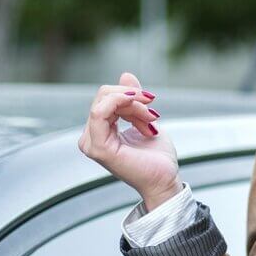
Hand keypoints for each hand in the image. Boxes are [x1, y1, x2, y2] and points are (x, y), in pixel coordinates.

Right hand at [78, 71, 180, 206]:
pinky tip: (141, 110)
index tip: (152, 103)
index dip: (129, 95)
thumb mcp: (144, 119)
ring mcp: (92, 144)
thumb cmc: (156, 157)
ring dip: (133, 104)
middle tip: (153, 112)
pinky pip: (100, 112)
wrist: (165, 180)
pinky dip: (121, 103)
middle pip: (103, 97)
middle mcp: (91, 138)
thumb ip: (132, 99)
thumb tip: (125, 75)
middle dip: (132, 98)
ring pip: (103, 102)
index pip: (105, 99)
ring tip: (152, 118)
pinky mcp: (98, 148)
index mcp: (99, 132)